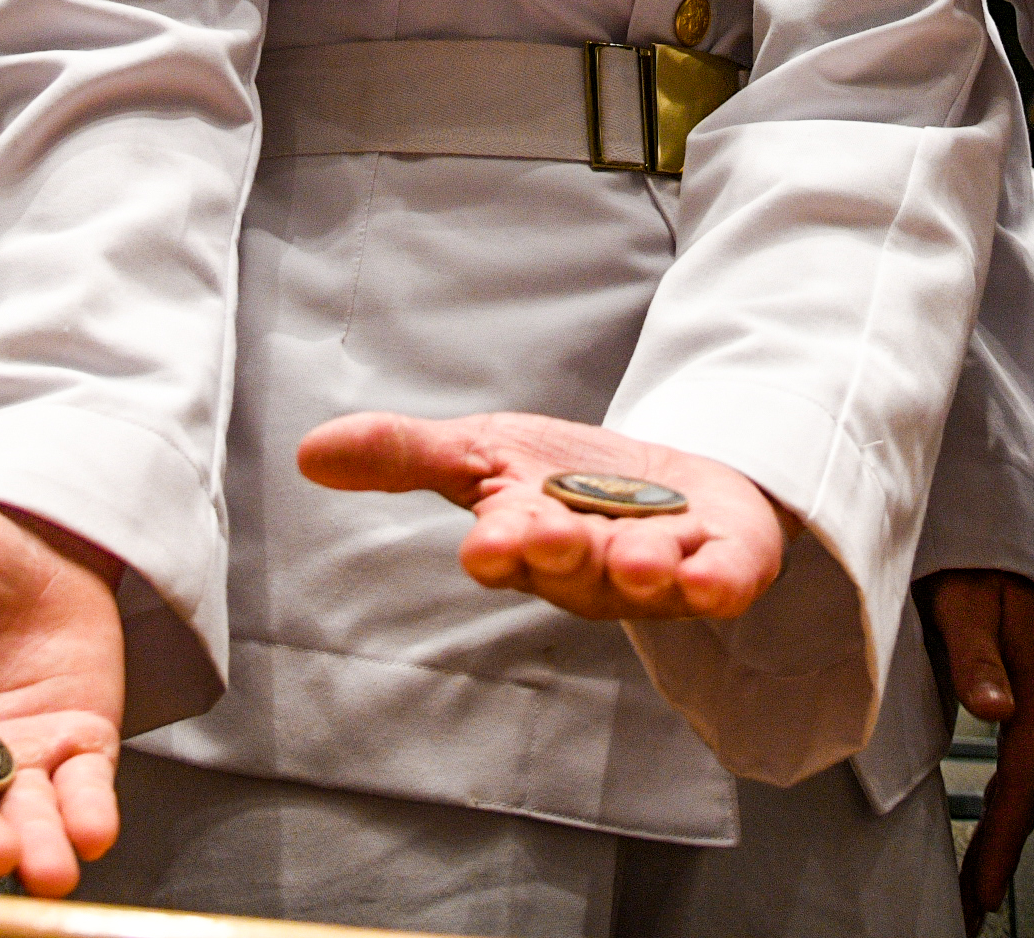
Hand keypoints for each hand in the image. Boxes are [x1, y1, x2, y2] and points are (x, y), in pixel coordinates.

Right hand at [297, 410, 787, 624]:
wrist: (665, 479)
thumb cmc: (560, 479)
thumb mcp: (480, 452)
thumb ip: (403, 455)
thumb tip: (308, 451)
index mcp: (526, 542)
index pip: (507, 549)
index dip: (501, 548)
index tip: (488, 543)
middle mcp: (590, 567)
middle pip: (573, 566)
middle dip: (564, 553)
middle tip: (554, 533)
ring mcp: (660, 571)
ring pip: (646, 578)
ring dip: (643, 568)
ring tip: (643, 554)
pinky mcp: (724, 564)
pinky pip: (724, 581)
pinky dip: (719, 581)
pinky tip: (710, 574)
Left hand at [921, 569, 1033, 926]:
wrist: (999, 510)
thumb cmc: (977, 549)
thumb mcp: (965, 594)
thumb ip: (975, 650)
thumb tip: (995, 709)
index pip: (1024, 775)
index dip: (1004, 837)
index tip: (983, 891)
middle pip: (1032, 787)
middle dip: (1004, 848)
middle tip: (974, 903)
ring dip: (1008, 823)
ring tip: (980, 876)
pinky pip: (1031, 750)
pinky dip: (1014, 792)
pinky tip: (1001, 814)